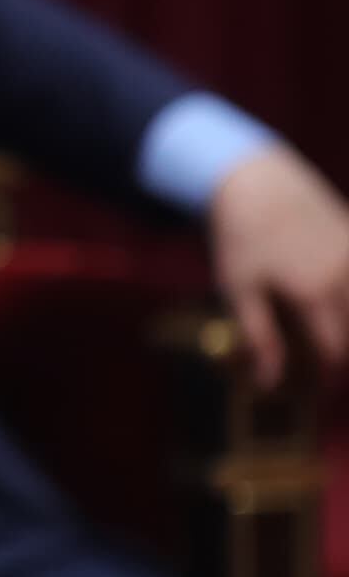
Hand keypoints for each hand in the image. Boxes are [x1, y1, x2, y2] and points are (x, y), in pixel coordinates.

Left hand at [210, 144, 348, 391]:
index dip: (329, 380)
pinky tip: (332, 308)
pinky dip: (348, 302)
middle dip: (342, 357)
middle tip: (321, 369)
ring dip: (346, 328)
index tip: (318, 394)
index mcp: (315, 293)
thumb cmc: (242, 238)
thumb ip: (260, 338)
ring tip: (327, 337)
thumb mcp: (240, 289)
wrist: (258, 182)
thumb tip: (271, 383)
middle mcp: (347, 276)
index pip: (336, 352)